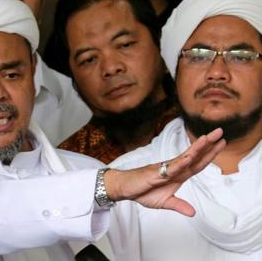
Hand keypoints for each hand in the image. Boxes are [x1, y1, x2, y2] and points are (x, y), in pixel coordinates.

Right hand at [104, 128, 225, 216]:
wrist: (124, 188)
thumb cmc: (142, 191)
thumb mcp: (164, 202)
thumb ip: (179, 205)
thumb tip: (193, 213)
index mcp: (178, 175)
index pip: (198, 164)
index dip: (210, 154)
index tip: (220, 143)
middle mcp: (174, 169)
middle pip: (194, 156)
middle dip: (208, 145)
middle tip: (220, 131)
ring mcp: (165, 169)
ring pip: (184, 158)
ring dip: (196, 148)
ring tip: (207, 138)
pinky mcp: (155, 173)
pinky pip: (170, 168)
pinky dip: (180, 163)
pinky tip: (189, 157)